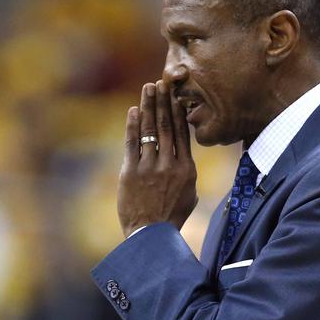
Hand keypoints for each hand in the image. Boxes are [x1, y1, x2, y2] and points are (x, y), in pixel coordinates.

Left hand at [117, 80, 197, 236]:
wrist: (151, 236)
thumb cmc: (171, 217)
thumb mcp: (189, 194)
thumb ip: (187, 174)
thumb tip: (186, 159)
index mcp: (186, 169)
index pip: (182, 133)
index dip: (178, 112)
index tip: (176, 95)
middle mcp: (169, 165)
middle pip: (167, 126)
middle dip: (163, 102)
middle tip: (161, 82)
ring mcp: (149, 167)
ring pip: (150, 131)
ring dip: (148, 107)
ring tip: (148, 89)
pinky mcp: (130, 172)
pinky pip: (132, 143)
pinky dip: (133, 125)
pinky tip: (133, 111)